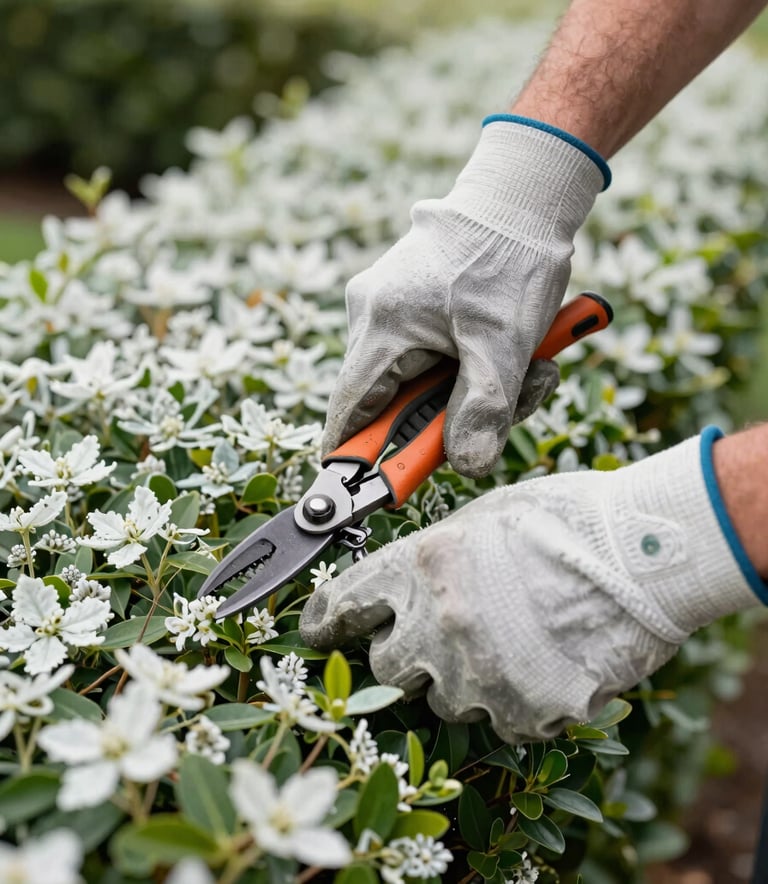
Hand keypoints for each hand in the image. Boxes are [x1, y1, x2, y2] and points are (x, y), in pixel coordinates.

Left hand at [300, 430, 759, 743]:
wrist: (643, 554)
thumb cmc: (565, 520)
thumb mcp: (481, 518)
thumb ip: (431, 557)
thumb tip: (406, 582)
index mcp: (421, 567)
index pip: (341, 605)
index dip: (324, 620)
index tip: (317, 629)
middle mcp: (437, 626)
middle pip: (386, 667)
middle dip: (405, 652)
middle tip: (442, 633)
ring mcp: (479, 676)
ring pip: (442, 699)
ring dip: (461, 678)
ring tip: (508, 642)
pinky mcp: (522, 713)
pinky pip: (497, 720)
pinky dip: (510, 700)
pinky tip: (540, 663)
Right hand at [322, 118, 607, 477]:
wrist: (522, 194)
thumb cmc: (511, 257)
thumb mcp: (505, 342)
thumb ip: (483, 409)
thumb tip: (466, 465)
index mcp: (381, 324)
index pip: (350, 411)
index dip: (358, 456)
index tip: (367, 491)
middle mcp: (371, 315)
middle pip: (392, 402)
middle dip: (449, 418)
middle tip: (510, 403)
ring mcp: (389, 307)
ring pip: (418, 383)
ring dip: (471, 392)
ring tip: (529, 365)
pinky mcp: (410, 304)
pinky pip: (430, 357)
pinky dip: (470, 368)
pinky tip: (512, 349)